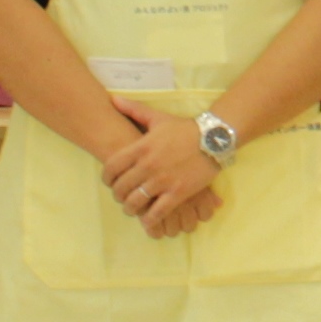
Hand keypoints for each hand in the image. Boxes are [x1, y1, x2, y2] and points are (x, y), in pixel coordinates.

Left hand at [101, 105, 225, 238]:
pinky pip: (157, 213)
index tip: (109, 182)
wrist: (215, 138)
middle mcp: (149, 165)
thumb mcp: (158, 117)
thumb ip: (134, 110)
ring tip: (133, 209)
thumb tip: (112, 99)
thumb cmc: (184, 129)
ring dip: (130, 209)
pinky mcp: (178, 192)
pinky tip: (148, 222)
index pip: (112, 167)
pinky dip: (149, 221)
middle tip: (122, 197)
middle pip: (121, 187)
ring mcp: (163, 180)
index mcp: (141, 147)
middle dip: (118, 195)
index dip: (106, 178)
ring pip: (135, 202)